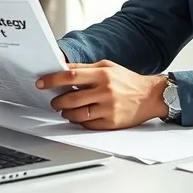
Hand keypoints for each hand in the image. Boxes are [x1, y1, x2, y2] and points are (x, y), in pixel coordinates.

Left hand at [35, 60, 168, 129]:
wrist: (151, 96)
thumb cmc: (128, 80)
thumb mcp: (108, 67)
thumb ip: (85, 67)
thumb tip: (63, 68)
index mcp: (102, 74)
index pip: (70, 76)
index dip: (52, 80)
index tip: (41, 83)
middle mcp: (105, 91)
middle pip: (71, 99)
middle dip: (56, 101)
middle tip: (53, 101)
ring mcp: (108, 108)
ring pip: (77, 114)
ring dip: (66, 113)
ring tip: (65, 110)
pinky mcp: (112, 123)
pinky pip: (88, 125)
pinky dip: (79, 122)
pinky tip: (79, 117)